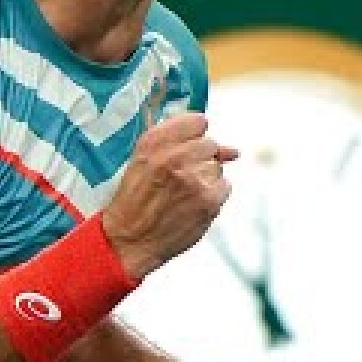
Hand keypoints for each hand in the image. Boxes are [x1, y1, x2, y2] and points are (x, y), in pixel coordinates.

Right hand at [103, 112, 239, 278]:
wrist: (130, 240)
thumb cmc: (135, 201)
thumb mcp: (144, 162)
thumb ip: (180, 145)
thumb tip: (231, 149)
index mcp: (154, 143)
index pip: (197, 121)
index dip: (194, 136)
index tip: (187, 147)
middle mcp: (174, 157)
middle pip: (210, 144)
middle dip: (200, 159)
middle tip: (181, 178)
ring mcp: (194, 178)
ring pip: (217, 167)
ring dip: (205, 179)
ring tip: (183, 194)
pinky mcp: (208, 200)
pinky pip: (225, 186)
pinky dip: (213, 196)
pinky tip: (193, 204)